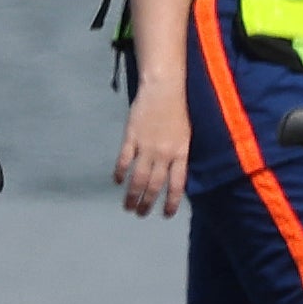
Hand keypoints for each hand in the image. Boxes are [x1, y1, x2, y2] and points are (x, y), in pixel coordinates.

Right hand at [115, 83, 192, 218]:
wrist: (163, 89)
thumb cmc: (177, 111)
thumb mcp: (185, 136)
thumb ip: (178, 157)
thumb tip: (172, 178)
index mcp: (180, 153)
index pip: (177, 185)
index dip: (171, 202)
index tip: (165, 215)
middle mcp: (164, 153)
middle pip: (155, 185)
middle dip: (147, 203)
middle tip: (140, 213)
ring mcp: (147, 146)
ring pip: (138, 178)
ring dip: (132, 195)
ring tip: (127, 206)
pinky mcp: (132, 138)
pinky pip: (124, 161)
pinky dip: (120, 173)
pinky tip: (117, 181)